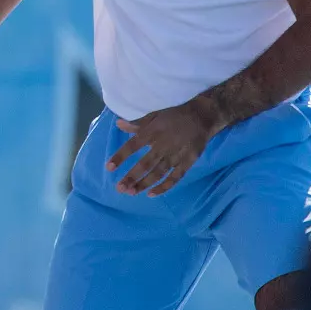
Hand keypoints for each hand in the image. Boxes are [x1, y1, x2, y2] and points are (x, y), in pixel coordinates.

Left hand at [106, 98, 220, 195]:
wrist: (201, 117)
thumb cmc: (174, 116)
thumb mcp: (154, 116)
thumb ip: (136, 124)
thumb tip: (118, 124)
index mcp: (152, 132)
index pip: (132, 146)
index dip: (120, 156)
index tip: (109, 167)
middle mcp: (162, 145)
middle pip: (145, 164)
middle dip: (131, 177)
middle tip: (119, 188)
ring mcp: (176, 155)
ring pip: (158, 173)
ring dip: (144, 184)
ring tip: (131, 192)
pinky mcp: (187, 162)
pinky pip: (175, 178)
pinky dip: (164, 187)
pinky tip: (152, 194)